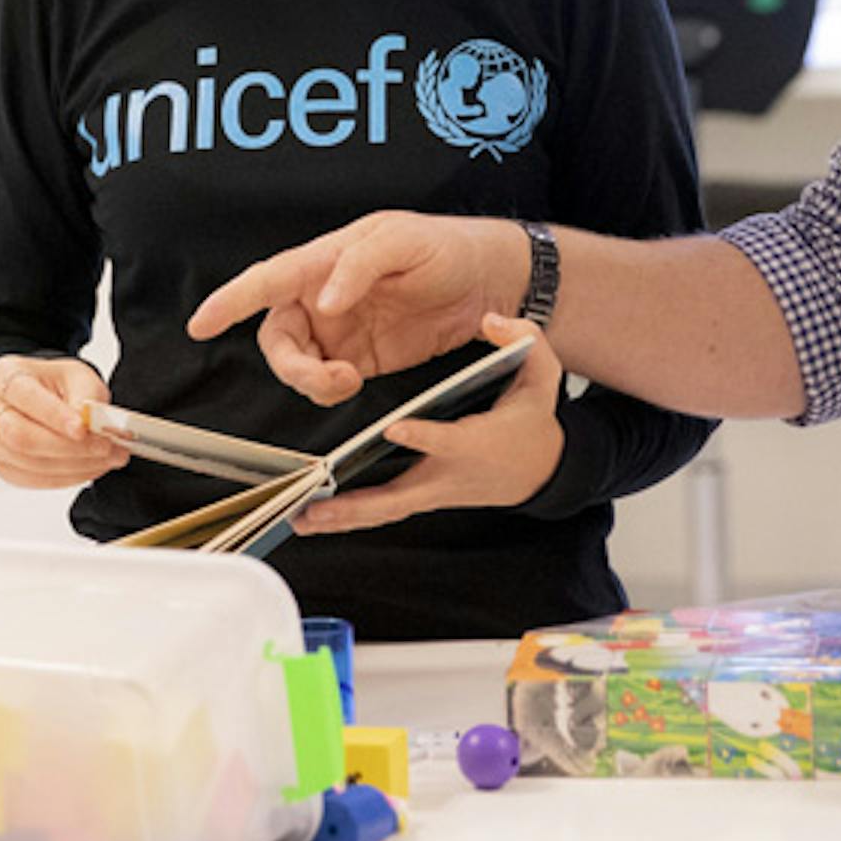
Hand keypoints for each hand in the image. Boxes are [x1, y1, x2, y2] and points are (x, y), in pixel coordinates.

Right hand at [0, 354, 122, 489]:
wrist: (38, 399)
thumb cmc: (53, 385)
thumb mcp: (77, 375)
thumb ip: (86, 396)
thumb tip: (91, 425)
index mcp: (3, 375)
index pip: (24, 396)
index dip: (54, 415)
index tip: (83, 429)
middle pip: (19, 436)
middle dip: (67, 447)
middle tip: (104, 447)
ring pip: (28, 463)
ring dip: (74, 465)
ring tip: (106, 459)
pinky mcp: (1, 466)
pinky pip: (33, 479)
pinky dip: (67, 477)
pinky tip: (89, 468)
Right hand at [188, 211, 526, 406]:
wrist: (488, 281)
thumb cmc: (443, 246)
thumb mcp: (403, 241)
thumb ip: (358, 266)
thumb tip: (323, 301)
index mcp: (324, 259)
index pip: (267, 280)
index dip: (230, 301)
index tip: (200, 325)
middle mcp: (322, 296)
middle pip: (276, 336)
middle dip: (289, 364)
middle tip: (327, 378)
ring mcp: (339, 330)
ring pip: (296, 364)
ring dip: (311, 382)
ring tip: (348, 381)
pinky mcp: (360, 359)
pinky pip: (326, 382)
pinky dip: (329, 392)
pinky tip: (353, 384)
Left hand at [294, 315, 564, 534]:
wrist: (539, 469)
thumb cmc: (532, 419)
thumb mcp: (541, 376)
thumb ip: (523, 340)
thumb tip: (491, 320)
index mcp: (475, 443)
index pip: (449, 441)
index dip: (424, 437)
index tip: (396, 428)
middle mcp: (448, 475)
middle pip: (399, 498)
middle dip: (357, 506)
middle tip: (316, 506)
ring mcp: (432, 491)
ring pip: (384, 511)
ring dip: (342, 519)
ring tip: (299, 519)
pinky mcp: (420, 497)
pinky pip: (381, 511)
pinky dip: (348, 518)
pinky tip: (314, 518)